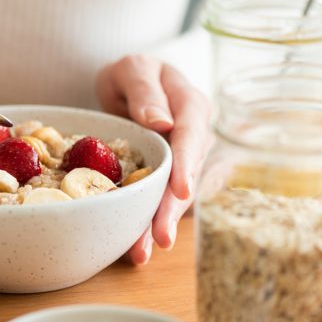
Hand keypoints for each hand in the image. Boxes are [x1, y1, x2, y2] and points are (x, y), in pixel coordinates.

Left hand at [97, 55, 211, 264]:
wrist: (128, 85)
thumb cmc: (132, 73)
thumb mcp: (133, 68)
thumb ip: (145, 90)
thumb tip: (163, 122)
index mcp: (190, 105)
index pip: (192, 136)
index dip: (187, 164)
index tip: (181, 190)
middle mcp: (193, 136)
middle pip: (187, 174)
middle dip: (173, 208)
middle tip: (160, 238)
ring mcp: (182, 158)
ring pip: (175, 194)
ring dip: (159, 223)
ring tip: (141, 253)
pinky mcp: (167, 175)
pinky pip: (160, 198)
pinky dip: (148, 221)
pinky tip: (136, 245)